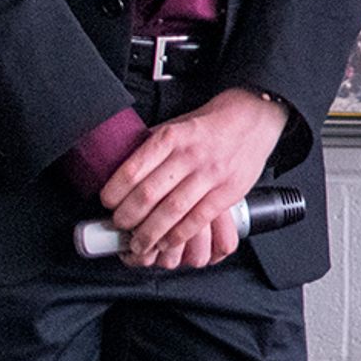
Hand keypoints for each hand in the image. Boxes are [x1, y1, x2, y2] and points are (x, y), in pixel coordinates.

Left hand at [101, 88, 286, 270]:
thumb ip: (150, 146)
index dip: (115, 193)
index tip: (107, 204)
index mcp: (171, 137)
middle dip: (127, 217)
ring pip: (172, 211)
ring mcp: (211, 174)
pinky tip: (168, 241)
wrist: (253, 118)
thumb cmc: (210, 125)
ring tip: (139, 243)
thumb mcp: (176, 125)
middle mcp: (190, 155)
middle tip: (119, 226)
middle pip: (149, 195)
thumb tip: (119, 167)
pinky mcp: (229, 191)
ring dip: (150, 233)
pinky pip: (199, 219)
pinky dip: (179, 234)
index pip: (132, 170)